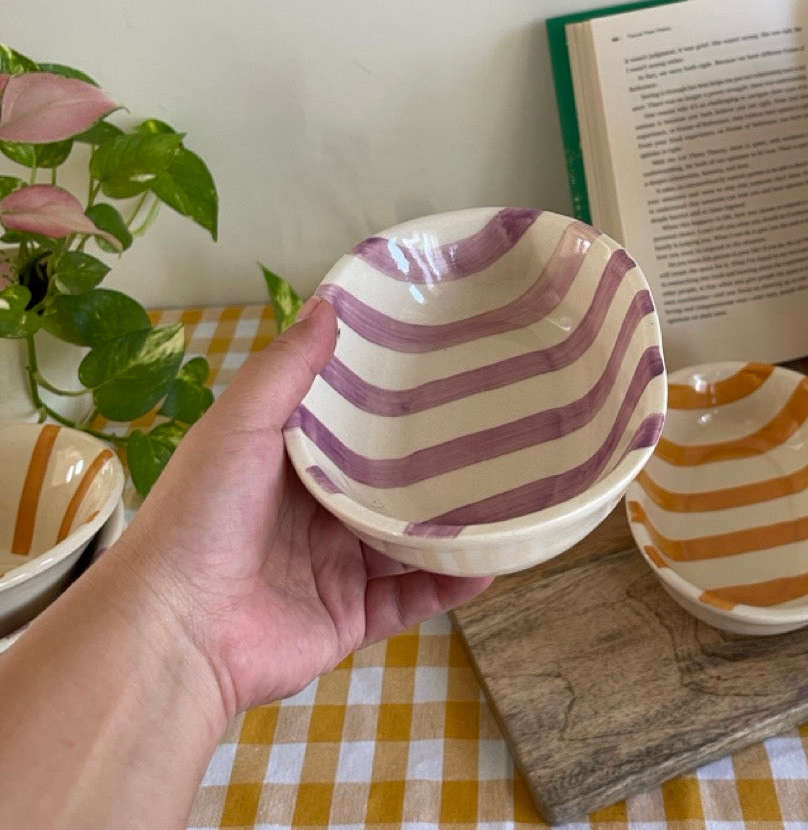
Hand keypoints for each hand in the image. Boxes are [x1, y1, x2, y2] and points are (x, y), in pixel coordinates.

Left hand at [119, 296, 492, 719]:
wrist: (178, 628)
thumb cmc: (205, 512)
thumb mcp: (241, 423)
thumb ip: (287, 369)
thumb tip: (330, 302)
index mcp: (287, 467)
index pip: (350, 430)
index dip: (389, 402)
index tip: (439, 371)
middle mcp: (313, 515)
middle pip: (384, 487)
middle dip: (431, 467)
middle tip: (490, 433)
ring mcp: (333, 569)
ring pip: (405, 543)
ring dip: (448, 526)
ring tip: (506, 496)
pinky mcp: (349, 618)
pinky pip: (410, 599)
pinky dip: (449, 584)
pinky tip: (492, 560)